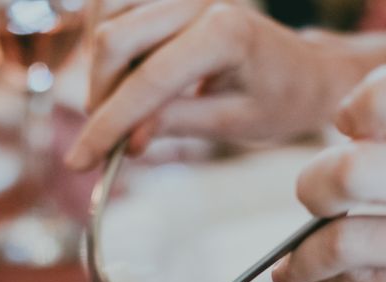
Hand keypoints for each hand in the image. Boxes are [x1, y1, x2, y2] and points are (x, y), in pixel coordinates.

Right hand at [67, 1, 361, 168]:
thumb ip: (177, 124)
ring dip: (99, 69)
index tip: (80, 162)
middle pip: (115, 40)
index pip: (148, 81)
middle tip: (106, 140)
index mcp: (225, 33)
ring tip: (118, 109)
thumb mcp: (233, 123)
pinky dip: (105, 41)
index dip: (108, 125)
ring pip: (106, 16)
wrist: (305, 70)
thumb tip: (127, 142)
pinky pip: (115, 4)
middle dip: (99, 97)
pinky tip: (120, 77)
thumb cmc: (280, 99)